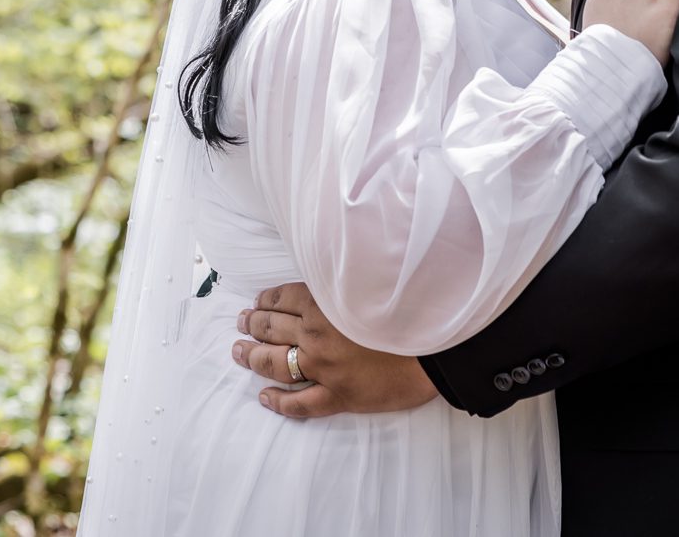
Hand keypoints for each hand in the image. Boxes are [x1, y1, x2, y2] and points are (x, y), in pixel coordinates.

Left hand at [233, 283, 438, 418]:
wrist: (439, 348)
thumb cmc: (410, 309)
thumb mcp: (373, 280)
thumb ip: (344, 279)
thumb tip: (326, 275)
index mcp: (324, 302)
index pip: (282, 297)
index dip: (265, 300)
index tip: (256, 301)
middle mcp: (317, 334)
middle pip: (271, 328)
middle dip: (251, 325)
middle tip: (240, 324)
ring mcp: (325, 368)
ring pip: (275, 363)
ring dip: (252, 357)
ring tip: (239, 353)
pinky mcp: (339, 396)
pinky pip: (300, 404)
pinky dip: (279, 401)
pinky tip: (265, 397)